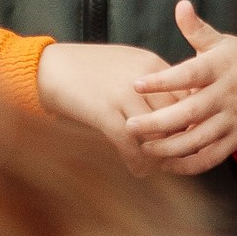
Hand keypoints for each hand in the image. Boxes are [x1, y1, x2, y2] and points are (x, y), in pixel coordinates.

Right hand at [36, 37, 177, 172]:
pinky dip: (138, 162)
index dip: (189, 121)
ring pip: (157, 133)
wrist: (47, 68)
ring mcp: (123, 94)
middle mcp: (143, 78)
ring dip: (160, 156)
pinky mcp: (105, 111)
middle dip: (179, 142)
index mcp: (151, 64)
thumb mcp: (125, 65)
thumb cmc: (86, 69)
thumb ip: (150, 83)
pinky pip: (131, 143)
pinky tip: (139, 171)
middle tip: (177, 159)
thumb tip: (173, 110)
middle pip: (177, 117)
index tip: (188, 139)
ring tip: (158, 167)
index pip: (186, 96)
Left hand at [124, 0, 236, 175]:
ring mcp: (233, 120)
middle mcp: (226, 95)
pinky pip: (212, 157)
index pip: (189, 74)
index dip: (163, 80)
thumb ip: (197, 29)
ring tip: (143, 147)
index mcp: (219, 68)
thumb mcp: (223, 42)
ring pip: (198, 140)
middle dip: (158, 123)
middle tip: (129, 126)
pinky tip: (167, 164)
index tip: (136, 84)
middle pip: (190, 113)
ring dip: (169, 148)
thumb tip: (181, 5)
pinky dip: (189, 165)